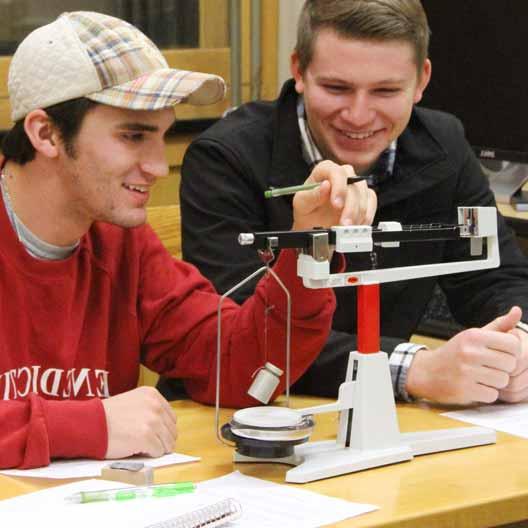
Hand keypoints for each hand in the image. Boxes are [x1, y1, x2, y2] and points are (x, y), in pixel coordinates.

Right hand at [102, 386, 177, 458]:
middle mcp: (155, 406)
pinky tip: (137, 450)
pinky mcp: (147, 437)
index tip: (155, 435)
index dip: (164, 429)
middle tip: (149, 444)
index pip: (171, 417)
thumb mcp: (133, 401)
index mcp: (153, 395)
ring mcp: (152, 421)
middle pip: (172, 430)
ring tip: (143, 447)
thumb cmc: (108, 416)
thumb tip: (164, 426)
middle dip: (162, 440)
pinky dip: (150, 455)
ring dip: (157, 448)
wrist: (91, 424)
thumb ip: (149, 409)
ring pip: (168, 443)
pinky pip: (158, 452)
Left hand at [292, 160, 376, 230]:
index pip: (336, 172)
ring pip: (365, 194)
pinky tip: (356, 225)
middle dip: (350, 207)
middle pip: (354, 184)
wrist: (312, 224)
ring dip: (358, 214)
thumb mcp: (302, 204)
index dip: (339, 187)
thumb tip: (325, 186)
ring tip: (347, 227)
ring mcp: (354, 185)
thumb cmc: (306, 210)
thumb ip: (312, 195)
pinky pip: (371, 203)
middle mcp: (341, 175)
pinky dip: (366, 216)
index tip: (337, 204)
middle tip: (344, 223)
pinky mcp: (363, 197)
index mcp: (324, 170)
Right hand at [406, 307, 522, 404]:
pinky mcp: (464, 390)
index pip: (513, 344)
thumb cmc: (455, 353)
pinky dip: (486, 393)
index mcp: (473, 336)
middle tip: (489, 367)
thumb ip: (498, 325)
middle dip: (503, 368)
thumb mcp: (474, 335)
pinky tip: (475, 386)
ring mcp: (466, 372)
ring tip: (481, 376)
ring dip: (495, 382)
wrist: (426, 371)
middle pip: (510, 364)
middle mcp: (469, 352)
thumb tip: (517, 311)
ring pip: (503, 381)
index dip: (512, 352)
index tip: (502, 354)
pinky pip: (492, 395)